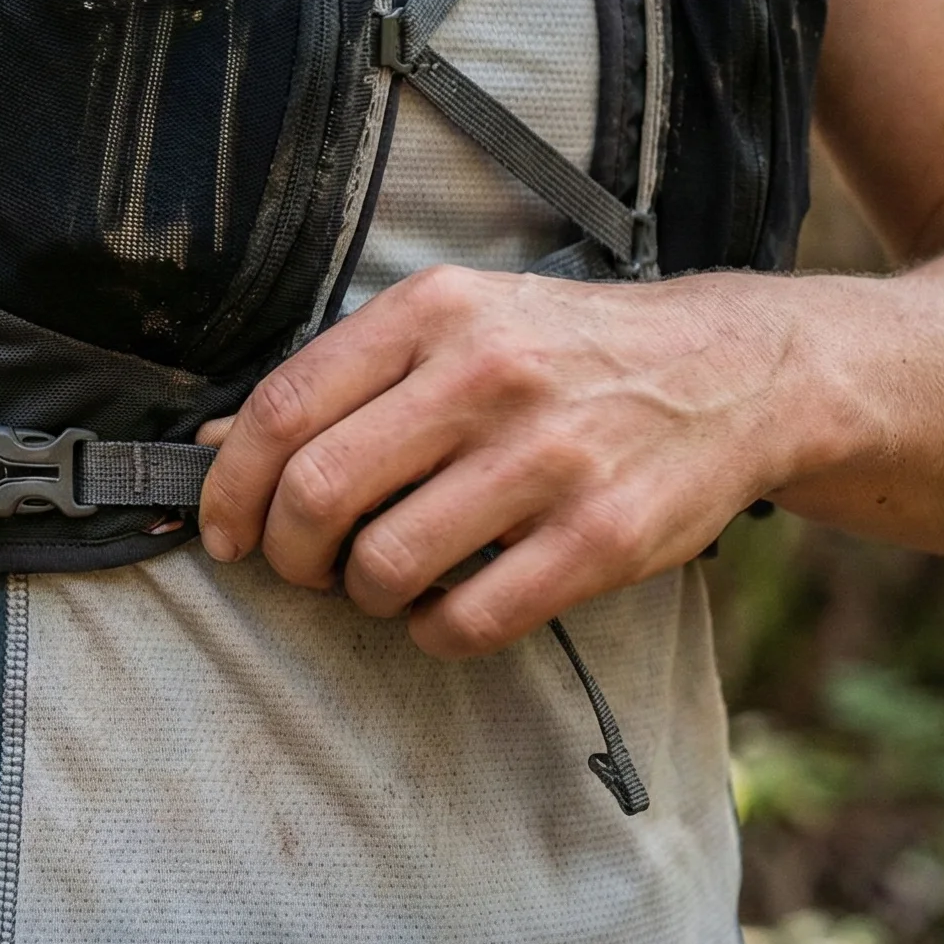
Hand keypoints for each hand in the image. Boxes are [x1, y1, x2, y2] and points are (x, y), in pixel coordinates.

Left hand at [193, 264, 816, 657]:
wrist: (733, 369)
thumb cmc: (562, 351)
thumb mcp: (451, 324)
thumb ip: (338, 378)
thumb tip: (209, 447)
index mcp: (433, 312)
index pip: (283, 408)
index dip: (230, 485)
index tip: (222, 530)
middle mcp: (486, 375)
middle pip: (318, 491)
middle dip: (286, 552)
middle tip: (301, 566)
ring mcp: (548, 457)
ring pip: (386, 563)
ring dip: (361, 595)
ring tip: (380, 582)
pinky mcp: (604, 536)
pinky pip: (471, 616)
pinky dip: (433, 631)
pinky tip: (442, 611)